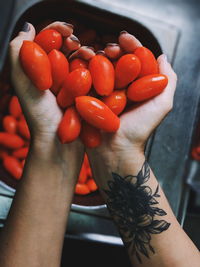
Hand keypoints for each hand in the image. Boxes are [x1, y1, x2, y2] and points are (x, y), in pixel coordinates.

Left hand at [9, 21, 93, 175]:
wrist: (60, 147)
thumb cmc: (41, 118)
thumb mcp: (24, 85)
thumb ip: (19, 54)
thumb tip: (28, 27)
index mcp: (40, 73)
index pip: (47, 43)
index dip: (56, 30)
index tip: (66, 29)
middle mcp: (56, 79)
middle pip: (67, 51)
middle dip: (74, 41)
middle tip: (79, 42)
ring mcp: (73, 88)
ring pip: (83, 63)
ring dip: (89, 53)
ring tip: (93, 53)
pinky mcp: (88, 97)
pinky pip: (96, 78)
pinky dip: (101, 69)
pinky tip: (104, 65)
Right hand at [87, 32, 176, 161]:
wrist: (116, 151)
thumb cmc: (140, 130)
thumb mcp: (162, 105)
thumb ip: (168, 80)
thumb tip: (162, 56)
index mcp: (135, 85)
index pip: (134, 59)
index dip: (131, 45)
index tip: (125, 37)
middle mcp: (119, 87)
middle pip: (115, 61)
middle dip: (112, 49)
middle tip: (109, 47)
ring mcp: (101, 93)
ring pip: (98, 69)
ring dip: (94, 56)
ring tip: (91, 51)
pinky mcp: (86, 100)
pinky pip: (83, 82)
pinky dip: (80, 69)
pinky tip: (78, 60)